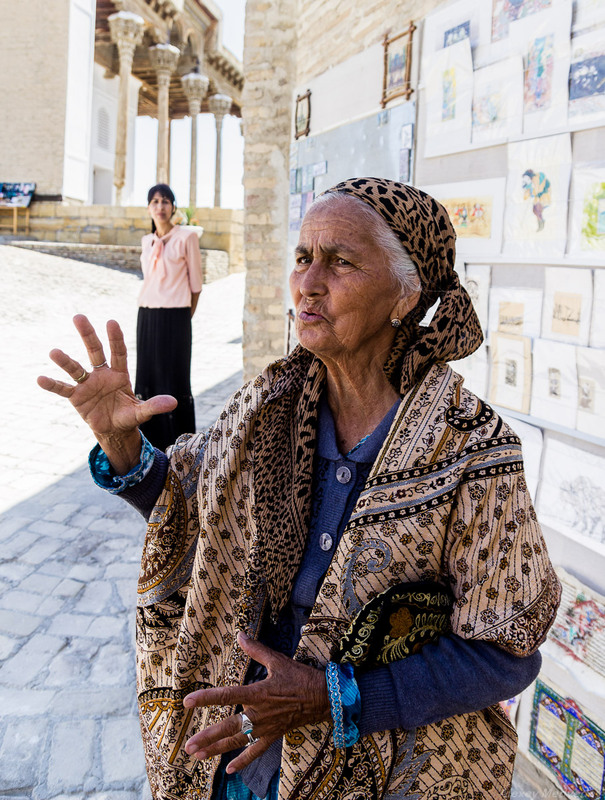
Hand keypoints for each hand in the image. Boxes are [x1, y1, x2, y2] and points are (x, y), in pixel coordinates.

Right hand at [37, 314, 177, 471]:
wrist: (113, 429)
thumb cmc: (128, 416)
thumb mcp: (141, 413)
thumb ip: (153, 406)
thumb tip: (173, 403)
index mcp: (119, 374)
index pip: (118, 353)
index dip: (116, 338)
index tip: (111, 322)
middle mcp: (101, 374)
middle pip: (94, 351)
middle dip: (87, 335)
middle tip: (78, 317)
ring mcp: (87, 384)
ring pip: (75, 368)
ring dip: (65, 361)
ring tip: (54, 351)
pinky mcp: (76, 397)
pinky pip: (63, 389)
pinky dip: (52, 385)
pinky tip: (40, 378)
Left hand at [183, 632, 330, 772]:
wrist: (324, 697)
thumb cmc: (300, 677)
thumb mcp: (278, 660)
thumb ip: (256, 650)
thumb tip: (240, 634)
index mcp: (257, 692)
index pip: (226, 695)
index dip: (205, 698)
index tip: (187, 702)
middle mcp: (258, 713)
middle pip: (228, 727)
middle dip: (207, 737)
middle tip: (188, 746)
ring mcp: (265, 727)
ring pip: (237, 741)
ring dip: (217, 749)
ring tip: (197, 756)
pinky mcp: (273, 735)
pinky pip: (256, 751)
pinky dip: (243, 760)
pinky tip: (230, 769)